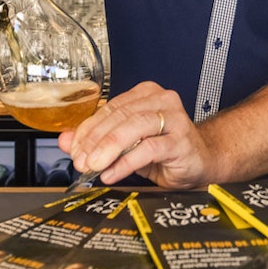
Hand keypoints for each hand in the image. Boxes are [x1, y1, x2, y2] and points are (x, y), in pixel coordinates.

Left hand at [58, 81, 210, 188]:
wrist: (201, 161)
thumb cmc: (164, 149)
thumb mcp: (126, 144)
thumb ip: (96, 140)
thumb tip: (66, 140)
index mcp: (145, 94)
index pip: (109, 107)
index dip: (87, 128)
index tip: (73, 148)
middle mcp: (161, 100)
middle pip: (120, 115)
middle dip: (95, 140)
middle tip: (80, 160)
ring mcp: (174, 119)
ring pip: (134, 127)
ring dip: (108, 148)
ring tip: (93, 166)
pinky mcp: (181, 141)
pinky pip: (148, 149)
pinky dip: (126, 163)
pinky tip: (111, 174)